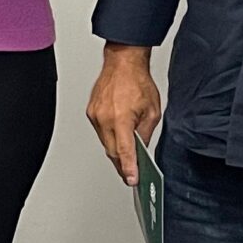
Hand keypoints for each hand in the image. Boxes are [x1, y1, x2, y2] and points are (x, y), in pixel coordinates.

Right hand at [86, 44, 163, 186]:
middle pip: (112, 151)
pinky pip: (100, 132)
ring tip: (127, 156)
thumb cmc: (137, 81)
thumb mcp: (151, 111)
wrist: (122, 63)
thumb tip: (141, 150)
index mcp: (121, 118)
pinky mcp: (91, 112)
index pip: (124, 151)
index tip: (131, 179)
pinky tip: (119, 138)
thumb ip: (145, 133)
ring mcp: (95, 115)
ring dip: (116, 150)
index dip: (128, 168)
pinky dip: (110, 137)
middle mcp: (104, 118)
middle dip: (122, 163)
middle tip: (131, 173)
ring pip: (105, 142)